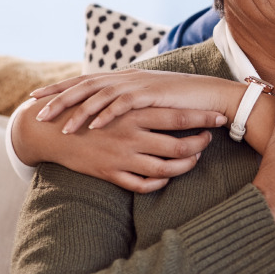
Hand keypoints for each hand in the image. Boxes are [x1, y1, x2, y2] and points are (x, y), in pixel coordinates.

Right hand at [13, 97, 223, 193]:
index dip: (204, 118)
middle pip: (178, 146)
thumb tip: (167, 88)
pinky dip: (159, 183)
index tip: (221, 118)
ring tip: (193, 159)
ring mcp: (122, 157)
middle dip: (200, 145)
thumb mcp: (115, 97)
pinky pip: (142, 185)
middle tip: (209, 140)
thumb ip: (141, 96)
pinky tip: (167, 177)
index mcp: (135, 113)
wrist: (53, 130)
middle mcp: (132, 136)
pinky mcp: (111, 174)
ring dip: (185, 166)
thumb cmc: (89, 110)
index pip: (178, 116)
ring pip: (165, 170)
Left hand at [29, 70, 235, 134]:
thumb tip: (107, 110)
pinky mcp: (149, 94)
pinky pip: (121, 105)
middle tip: (37, 112)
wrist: (207, 95)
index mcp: (121, 78)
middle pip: (83, 85)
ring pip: (98, 95)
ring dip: (78, 112)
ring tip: (61, 128)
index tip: (36, 98)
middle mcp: (125, 77)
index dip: (59, 88)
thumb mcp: (147, 100)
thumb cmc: (178, 102)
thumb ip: (126, 101)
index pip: (83, 81)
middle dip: (58, 99)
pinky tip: (92, 127)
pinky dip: (105, 115)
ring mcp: (136, 85)